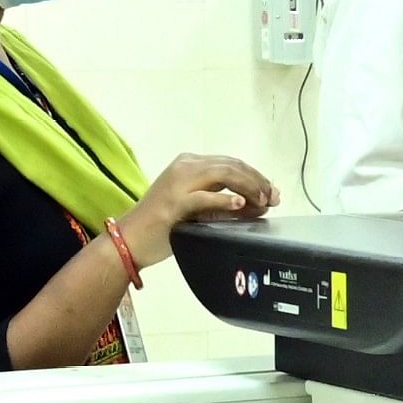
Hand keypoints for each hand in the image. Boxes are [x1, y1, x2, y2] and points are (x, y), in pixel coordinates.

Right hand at [122, 153, 279, 249]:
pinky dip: (225, 200)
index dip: (256, 176)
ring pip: (223, 174)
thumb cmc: (163, 226)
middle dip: (258, 182)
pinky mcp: (174, 203)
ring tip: (263, 201)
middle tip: (274, 199)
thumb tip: (258, 204)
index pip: (232, 163)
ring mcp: (178, 183)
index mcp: (190, 164)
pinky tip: (240, 205)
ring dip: (248, 188)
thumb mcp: (198, 208)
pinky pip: (205, 197)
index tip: (273, 193)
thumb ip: (224, 202)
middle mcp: (185, 167)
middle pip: (232, 166)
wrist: (128, 239)